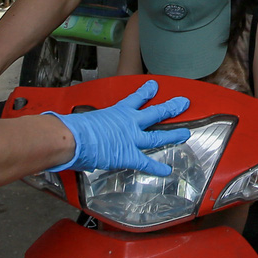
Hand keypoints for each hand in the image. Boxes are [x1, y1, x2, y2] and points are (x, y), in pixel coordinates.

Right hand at [47, 79, 190, 175]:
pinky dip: (157, 168)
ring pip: (157, 135)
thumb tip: (80, 130)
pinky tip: (167, 171)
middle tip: (182, 103)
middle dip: (170, 108)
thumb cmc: (73, 128)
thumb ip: (89, 126)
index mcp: (117, 112)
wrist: (72, 137)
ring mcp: (131, 138)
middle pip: (155, 112)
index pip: (135, 99)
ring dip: (173, 135)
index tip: (154, 86)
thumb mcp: (85, 120)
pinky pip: (146, 162)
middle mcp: (129, 122)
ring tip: (185, 134)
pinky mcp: (128, 155)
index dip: (146, 92)